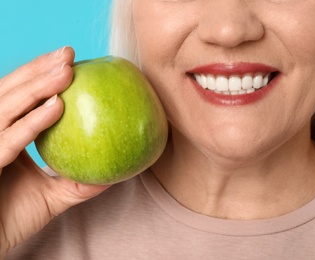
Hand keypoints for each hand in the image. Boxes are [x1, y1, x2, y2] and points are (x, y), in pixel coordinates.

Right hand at [0, 47, 110, 256]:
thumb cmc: (11, 219)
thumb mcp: (52, 197)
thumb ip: (79, 182)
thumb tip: (114, 171)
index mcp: (3, 137)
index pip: (18, 99)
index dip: (38, 77)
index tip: (68, 62)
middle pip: (10, 93)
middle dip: (38, 70)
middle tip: (69, 53)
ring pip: (6, 108)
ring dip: (37, 86)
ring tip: (66, 70)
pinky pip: (7, 140)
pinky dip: (32, 122)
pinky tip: (56, 106)